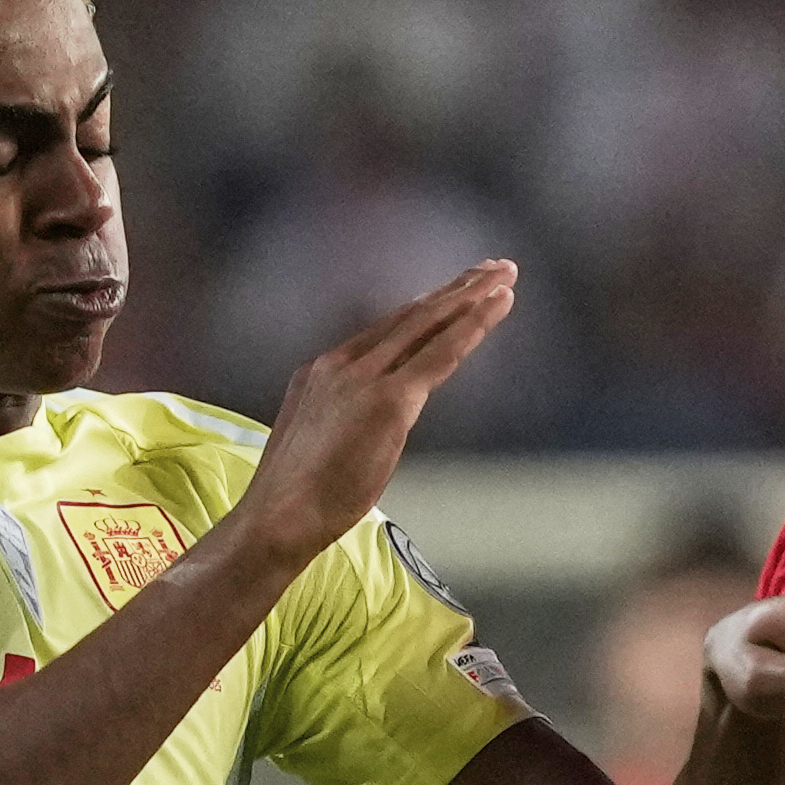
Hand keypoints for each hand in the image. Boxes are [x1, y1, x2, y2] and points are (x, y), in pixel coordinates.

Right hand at [235, 261, 521, 564]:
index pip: (386, 330)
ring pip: (429, 324)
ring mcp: (365, 379)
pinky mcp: (390, 402)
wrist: (278, 517)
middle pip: (411, 316)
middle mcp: (343, 363)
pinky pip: (440, 354)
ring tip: (505, 275)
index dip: (425, 307)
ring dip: (470, 297)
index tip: (452, 290)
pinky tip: (499, 305)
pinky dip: (473, 325)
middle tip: (493, 268)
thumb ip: (344, 420)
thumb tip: (366, 424)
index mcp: (324, 371)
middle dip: (455, 289)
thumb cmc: (296, 500)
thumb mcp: (318, 443)